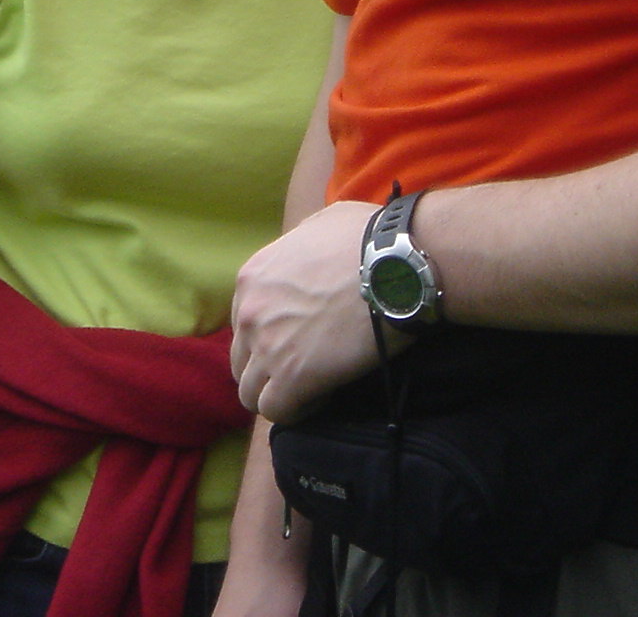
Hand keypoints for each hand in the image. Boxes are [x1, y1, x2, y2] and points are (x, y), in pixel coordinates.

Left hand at [229, 198, 380, 421]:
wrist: (396, 266)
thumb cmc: (367, 240)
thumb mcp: (318, 226)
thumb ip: (298, 246)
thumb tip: (306, 256)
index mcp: (252, 279)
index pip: (243, 324)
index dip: (269, 337)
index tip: (299, 341)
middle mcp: (249, 313)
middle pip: (241, 361)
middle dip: (267, 369)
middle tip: (304, 370)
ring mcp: (267, 347)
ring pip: (251, 393)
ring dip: (278, 394)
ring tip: (312, 389)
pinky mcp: (293, 377)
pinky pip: (276, 411)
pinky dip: (296, 411)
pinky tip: (322, 397)